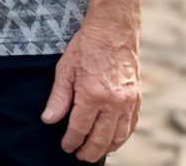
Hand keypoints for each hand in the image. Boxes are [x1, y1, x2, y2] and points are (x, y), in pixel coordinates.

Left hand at [44, 15, 139, 159]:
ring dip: (107, 148)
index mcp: (93, 96)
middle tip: (80, 157)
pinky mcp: (137, 99)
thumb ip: (58, 98)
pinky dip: (122, 137)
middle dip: (90, 151)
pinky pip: (131, 125)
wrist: (113, 33)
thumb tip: (48, 119)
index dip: (72, 140)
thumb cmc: (86, 48)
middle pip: (101, 138)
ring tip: (96, 153)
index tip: (66, 147)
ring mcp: (128, 103)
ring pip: (119, 136)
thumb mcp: (65, 70)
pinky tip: (113, 140)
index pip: (80, 128)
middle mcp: (114, 103)